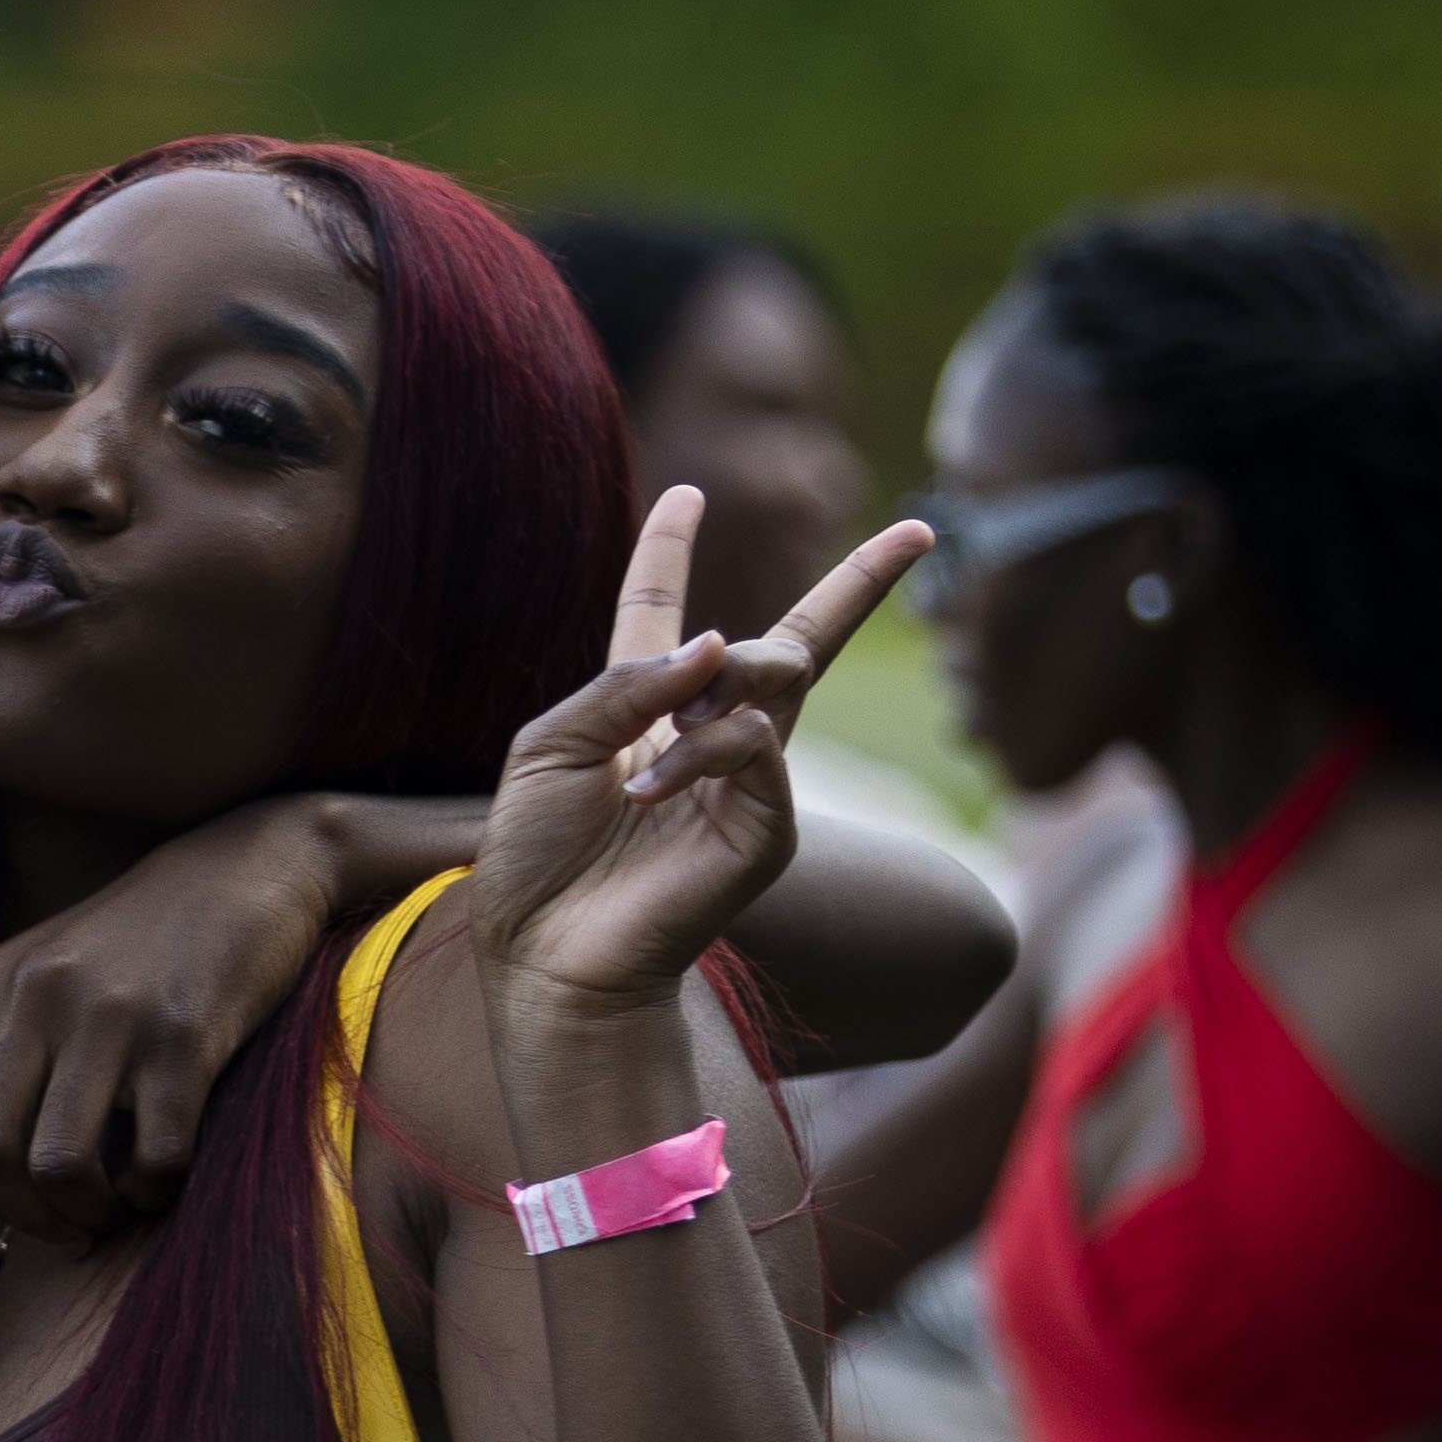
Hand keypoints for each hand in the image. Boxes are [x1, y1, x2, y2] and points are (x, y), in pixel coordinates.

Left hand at [0, 794, 343, 1242]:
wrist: (244, 871)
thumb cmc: (136, 947)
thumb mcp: (38, 991)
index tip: (16, 1208)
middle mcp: (33, 997)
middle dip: (27, 1215)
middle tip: (68, 1226)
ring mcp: (107, 1014)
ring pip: (60, 1165)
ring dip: (87, 1213)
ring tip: (113, 1209)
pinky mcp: (183, 1036)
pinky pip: (154, 1155)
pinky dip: (154, 1191)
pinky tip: (163, 1180)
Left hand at [467, 488, 929, 1021]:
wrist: (543, 950)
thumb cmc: (533, 856)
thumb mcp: (548, 745)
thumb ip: (624, 681)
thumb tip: (722, 643)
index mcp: (636, 707)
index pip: (662, 608)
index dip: (670, 547)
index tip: (688, 491)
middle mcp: (704, 735)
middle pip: (795, 640)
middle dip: (859, 582)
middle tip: (909, 540)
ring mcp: (747, 781)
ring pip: (779, 675)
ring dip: (720, 686)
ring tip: (659, 742)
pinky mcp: (766, 827)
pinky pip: (758, 745)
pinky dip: (702, 750)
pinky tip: (650, 791)